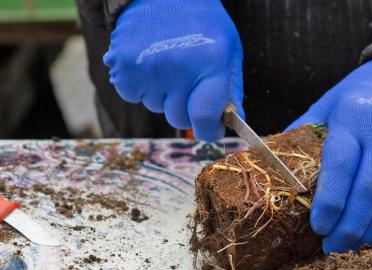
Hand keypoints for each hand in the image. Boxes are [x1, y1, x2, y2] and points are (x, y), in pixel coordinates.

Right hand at [103, 0, 242, 141]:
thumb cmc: (202, 22)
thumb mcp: (229, 49)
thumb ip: (231, 88)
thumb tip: (231, 122)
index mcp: (211, 63)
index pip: (205, 117)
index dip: (209, 129)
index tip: (210, 127)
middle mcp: (178, 68)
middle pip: (179, 119)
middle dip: (186, 109)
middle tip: (187, 80)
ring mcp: (148, 68)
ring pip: (156, 107)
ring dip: (162, 94)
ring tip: (168, 62)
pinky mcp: (123, 67)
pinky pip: (133, 96)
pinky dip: (140, 86)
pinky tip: (149, 62)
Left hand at [287, 59, 371, 253]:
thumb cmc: (356, 97)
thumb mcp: (325, 105)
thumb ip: (301, 134)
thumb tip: (264, 161)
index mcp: (353, 120)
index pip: (342, 164)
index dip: (330, 200)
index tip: (318, 226)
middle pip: (369, 189)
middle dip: (350, 225)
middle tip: (331, 248)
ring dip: (370, 230)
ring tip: (349, 247)